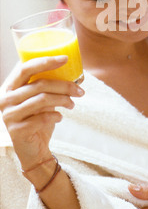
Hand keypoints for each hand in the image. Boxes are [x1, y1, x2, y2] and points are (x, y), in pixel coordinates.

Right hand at [0, 56, 83, 170]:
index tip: (65, 59)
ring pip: (42, 100)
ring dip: (63, 100)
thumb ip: (51, 86)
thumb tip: (77, 73)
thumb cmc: (39, 119)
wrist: (33, 150)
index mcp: (10, 86)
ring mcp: (9, 115)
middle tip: (80, 90)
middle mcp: (6, 99)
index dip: (46, 61)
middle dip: (63, 85)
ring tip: (72, 104)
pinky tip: (60, 117)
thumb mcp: (43, 99)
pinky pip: (42, 118)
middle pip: (39, 84)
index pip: (26, 68)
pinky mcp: (16, 131)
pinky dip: (55, 116)